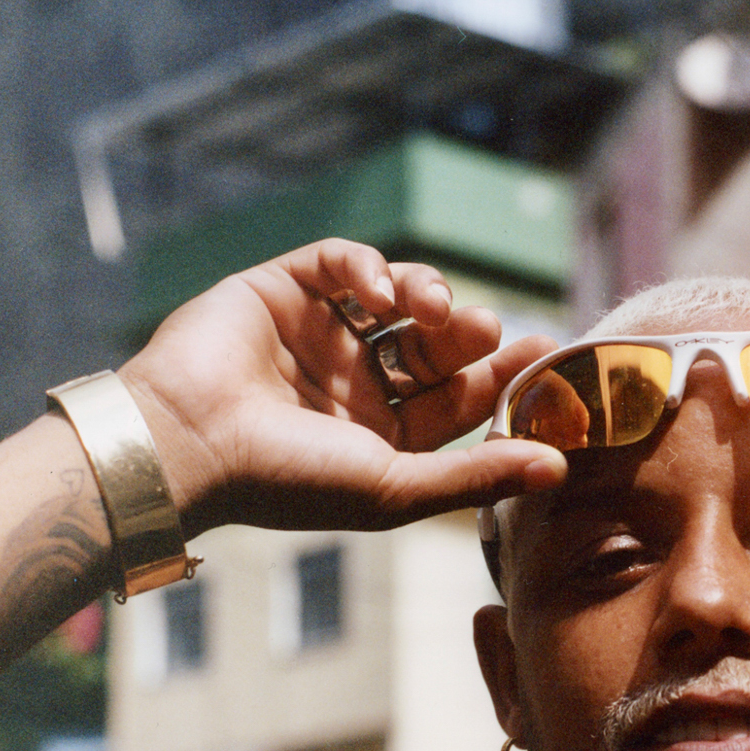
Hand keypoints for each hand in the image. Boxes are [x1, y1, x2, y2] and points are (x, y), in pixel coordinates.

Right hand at [117, 238, 566, 534]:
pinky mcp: (283, 289)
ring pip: (396, 297)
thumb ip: (477, 475)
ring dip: (427, 295)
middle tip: (491, 326)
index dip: (500, 375)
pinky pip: (343, 263)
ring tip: (436, 309)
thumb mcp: (397, 487)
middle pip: (434, 346)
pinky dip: (370, 267)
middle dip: (468, 333)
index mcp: (379, 437)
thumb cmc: (290, 481)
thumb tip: (560, 468)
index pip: (456, 398)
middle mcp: (352, 386)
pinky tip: (380, 295)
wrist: (189, 443)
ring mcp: (318, 336)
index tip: (543, 351)